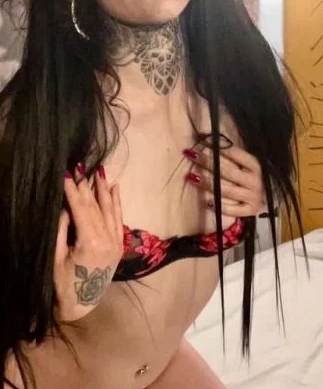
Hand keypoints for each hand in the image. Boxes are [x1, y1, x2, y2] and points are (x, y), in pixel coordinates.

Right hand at [53, 164, 123, 322]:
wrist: (80, 305)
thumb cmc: (61, 282)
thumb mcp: (55, 256)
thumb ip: (61, 229)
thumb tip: (65, 205)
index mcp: (90, 243)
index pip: (81, 209)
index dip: (73, 190)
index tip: (67, 172)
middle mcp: (107, 240)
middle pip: (95, 207)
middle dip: (86, 186)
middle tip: (80, 166)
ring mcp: (115, 242)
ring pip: (109, 209)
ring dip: (103, 189)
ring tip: (99, 170)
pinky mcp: (119, 245)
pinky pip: (118, 219)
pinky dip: (117, 202)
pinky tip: (114, 187)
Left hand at [184, 141, 265, 217]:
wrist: (269, 196)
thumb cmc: (252, 175)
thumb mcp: (246, 162)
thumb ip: (230, 152)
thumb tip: (206, 135)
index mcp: (255, 165)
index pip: (234, 153)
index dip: (217, 147)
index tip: (201, 141)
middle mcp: (255, 180)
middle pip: (227, 171)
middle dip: (208, 162)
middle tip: (191, 155)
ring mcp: (253, 196)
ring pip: (226, 190)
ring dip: (207, 183)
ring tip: (191, 177)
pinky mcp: (250, 210)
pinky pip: (231, 210)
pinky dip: (218, 206)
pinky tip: (205, 201)